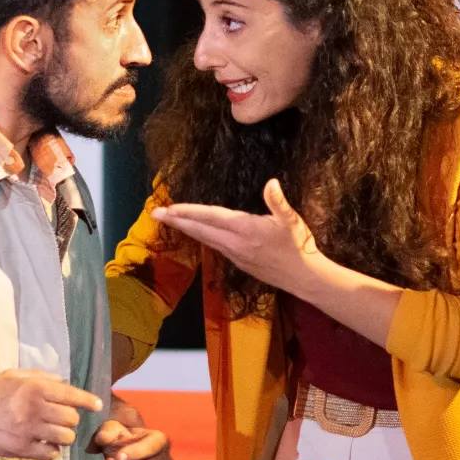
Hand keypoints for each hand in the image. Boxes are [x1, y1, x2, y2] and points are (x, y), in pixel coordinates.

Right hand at [0, 369, 103, 459]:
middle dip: (72, 419)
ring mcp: (29, 432)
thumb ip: (41, 376)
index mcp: (36, 388)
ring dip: (65, 436)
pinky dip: (53, 451)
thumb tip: (63, 382)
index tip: (97, 405)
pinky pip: (50, 454)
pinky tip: (46, 445)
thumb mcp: (14, 375)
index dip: (89, 401)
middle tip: (64, 418)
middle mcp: (36, 409)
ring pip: (65, 438)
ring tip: (57, 433)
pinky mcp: (22, 450)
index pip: (72, 395)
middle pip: (72, 419)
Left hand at [151, 178, 319, 294]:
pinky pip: (214, 246)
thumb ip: (278, 201)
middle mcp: (235, 244)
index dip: (189, 212)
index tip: (170, 208)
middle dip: (177, 221)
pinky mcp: (239, 263)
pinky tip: (197, 232)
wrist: (304, 277)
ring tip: (171, 220)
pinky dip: (201, 236)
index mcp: (246, 229)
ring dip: (187, 228)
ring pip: (205, 239)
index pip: (211, 218)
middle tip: (155, 214)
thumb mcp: (292, 220)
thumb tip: (271, 182)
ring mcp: (235, 255)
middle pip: (201, 230)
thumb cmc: (299, 245)